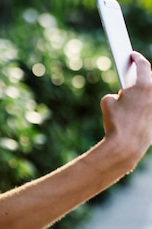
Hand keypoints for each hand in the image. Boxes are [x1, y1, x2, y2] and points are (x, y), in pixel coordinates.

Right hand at [100, 51, 151, 168]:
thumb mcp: (107, 103)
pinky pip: (148, 108)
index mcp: (144, 85)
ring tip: (129, 101)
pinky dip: (141, 109)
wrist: (126, 145)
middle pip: (149, 79)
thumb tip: (121, 97)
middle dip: (139, 78)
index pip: (143, 65)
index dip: (136, 58)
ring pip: (149, 94)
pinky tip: (133, 115)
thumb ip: (116, 94)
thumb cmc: (116, 123)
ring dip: (141, 95)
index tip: (132, 56)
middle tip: (130, 76)